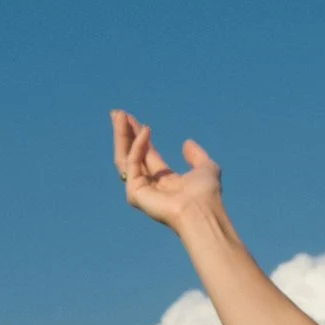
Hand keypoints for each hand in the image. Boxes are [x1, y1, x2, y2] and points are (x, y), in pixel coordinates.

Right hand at [111, 108, 228, 234]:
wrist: (202, 212)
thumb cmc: (206, 195)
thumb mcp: (207, 168)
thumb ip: (197, 156)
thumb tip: (187, 142)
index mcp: (166, 182)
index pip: (147, 154)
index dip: (140, 136)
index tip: (131, 118)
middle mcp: (151, 186)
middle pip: (132, 155)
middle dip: (125, 134)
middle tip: (118, 113)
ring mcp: (140, 191)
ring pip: (124, 158)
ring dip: (121, 136)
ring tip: (119, 115)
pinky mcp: (134, 193)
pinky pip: (132, 163)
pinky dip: (137, 146)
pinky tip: (145, 131)